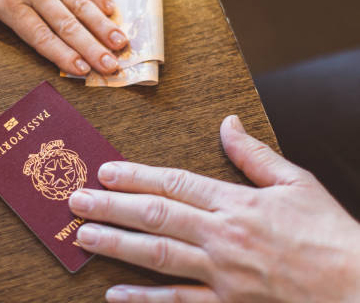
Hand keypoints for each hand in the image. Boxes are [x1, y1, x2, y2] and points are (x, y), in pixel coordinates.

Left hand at [0, 0, 126, 74]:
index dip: (61, 55)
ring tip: (122, 44)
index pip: (39, 35)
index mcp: (7, 0)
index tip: (81, 71)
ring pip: (80, 3)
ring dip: (102, 25)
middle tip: (111, 67)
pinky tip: (113, 10)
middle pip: (66, 24)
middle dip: (91, 48)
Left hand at [69, 115, 359, 301]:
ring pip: (158, 256)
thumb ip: (253, 154)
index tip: (105, 170)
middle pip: (155, 216)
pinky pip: (178, 302)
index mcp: (236, 203)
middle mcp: (222, 236)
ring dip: (116, 245)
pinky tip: (114, 294)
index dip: (135, 176)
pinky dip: (144, 300)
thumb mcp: (295, 183)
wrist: (356, 286)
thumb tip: (228, 122)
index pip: (174, 183)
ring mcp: (222, 273)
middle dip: (110, 207)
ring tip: (82, 236)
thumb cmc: (327, 233)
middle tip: (75, 201)